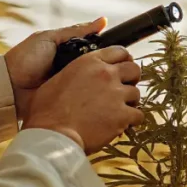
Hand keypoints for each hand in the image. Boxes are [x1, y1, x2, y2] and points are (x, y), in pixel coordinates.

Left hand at [4, 17, 106, 122]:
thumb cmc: (24, 59)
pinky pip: (85, 95)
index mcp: (69, 52)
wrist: (9, 87)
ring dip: (100, 79)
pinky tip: (99, 91)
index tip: (120, 52)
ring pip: (95, 80)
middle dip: (105, 65)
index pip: (96, 49)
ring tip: (109, 79)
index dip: (107, 50)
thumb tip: (103, 21)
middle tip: (116, 66)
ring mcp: (72, 85)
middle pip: (98, 65)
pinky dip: (91, 93)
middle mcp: (73, 68)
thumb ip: (75, 31)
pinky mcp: (70, 100)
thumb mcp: (49, 39)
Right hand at [22, 45, 143, 153]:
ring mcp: (116, 94)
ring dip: (130, 102)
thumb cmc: (48, 111)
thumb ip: (76, 72)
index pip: (119, 51)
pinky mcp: (122, 115)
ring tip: (118, 111)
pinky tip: (122, 124)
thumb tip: (80, 77)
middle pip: (133, 69)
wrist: (53, 134)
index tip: (122, 69)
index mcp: (89, 62)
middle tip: (123, 90)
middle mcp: (106, 74)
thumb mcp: (58, 79)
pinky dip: (132, 120)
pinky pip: (138, 115)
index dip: (123, 60)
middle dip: (131, 79)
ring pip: (136, 93)